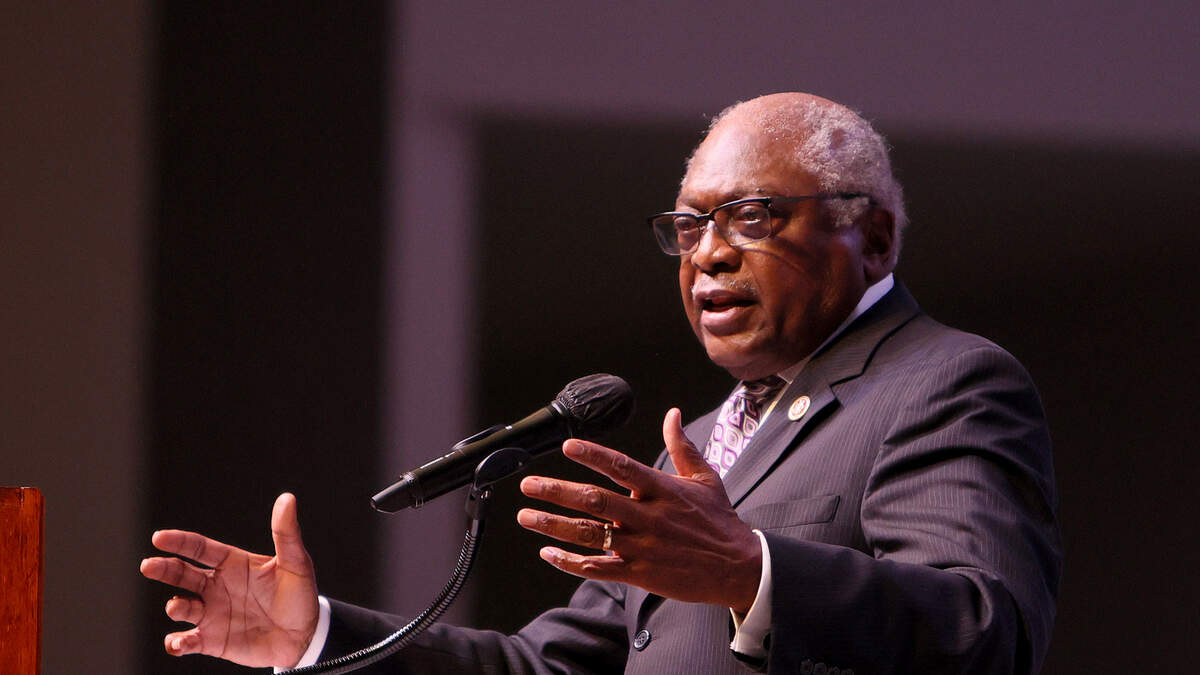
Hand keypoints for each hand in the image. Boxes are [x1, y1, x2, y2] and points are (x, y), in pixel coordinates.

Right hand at [139, 492, 319, 667]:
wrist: (305, 637)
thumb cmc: (300, 596)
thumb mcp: (296, 563)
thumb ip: (286, 533)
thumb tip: (287, 498)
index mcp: (233, 564)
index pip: (200, 548)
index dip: (180, 542)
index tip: (159, 537)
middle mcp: (217, 586)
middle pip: (182, 574)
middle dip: (164, 569)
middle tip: (149, 565)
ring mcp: (212, 613)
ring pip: (181, 606)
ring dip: (175, 606)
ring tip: (178, 606)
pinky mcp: (212, 640)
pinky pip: (186, 641)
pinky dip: (177, 643)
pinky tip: (178, 643)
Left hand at [517, 408, 762, 612]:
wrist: (738, 568)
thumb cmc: (719, 521)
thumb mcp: (705, 478)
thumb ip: (682, 446)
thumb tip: (672, 414)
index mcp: (663, 490)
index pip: (622, 467)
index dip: (594, 455)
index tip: (568, 446)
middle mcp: (649, 517)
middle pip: (595, 501)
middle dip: (557, 492)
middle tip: (529, 485)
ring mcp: (642, 547)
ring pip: (590, 535)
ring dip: (554, 525)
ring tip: (526, 517)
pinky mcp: (640, 574)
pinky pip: (598, 568)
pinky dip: (571, 562)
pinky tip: (549, 553)